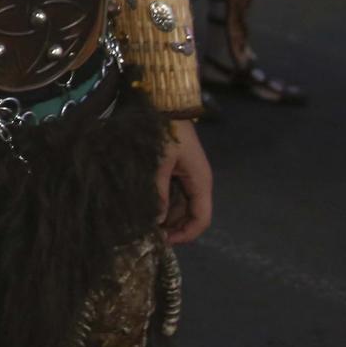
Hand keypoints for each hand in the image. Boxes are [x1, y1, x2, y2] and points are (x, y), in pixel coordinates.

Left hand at [156, 119, 213, 243]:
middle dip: (173, 227)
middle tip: (148, 235)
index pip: (202, 219)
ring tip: (144, 224)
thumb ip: (158, 192)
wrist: (164, 104)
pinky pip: (172, 193)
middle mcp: (197, 182)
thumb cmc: (165, 131)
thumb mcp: (160, 163)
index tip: (164, 242)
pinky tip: (145, 207)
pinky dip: (161, 203)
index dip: (186, 235)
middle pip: (190, 215)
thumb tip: (156, 221)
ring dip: (166, 216)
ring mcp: (186, 176)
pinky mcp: (175, 170)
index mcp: (200, 182)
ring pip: (180, 206)